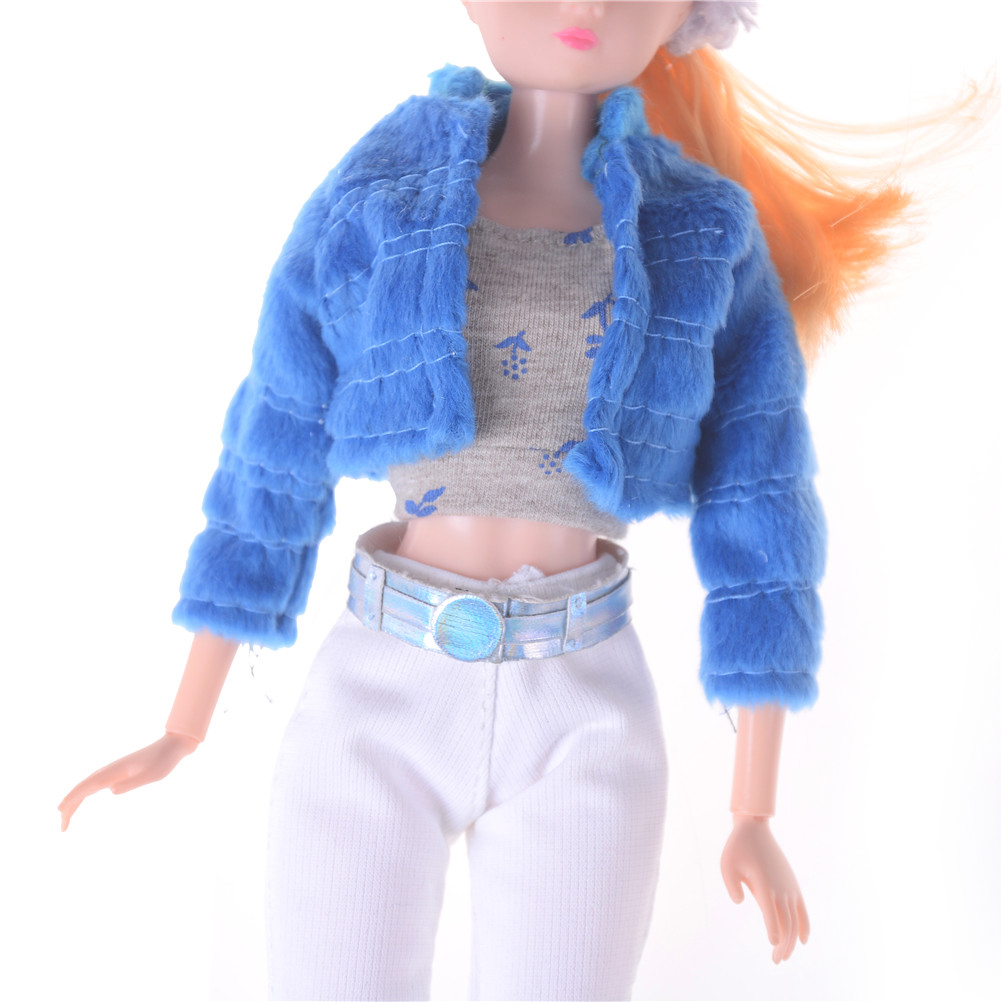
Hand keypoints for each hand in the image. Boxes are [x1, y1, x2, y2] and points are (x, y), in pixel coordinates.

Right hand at [58, 732, 198, 830]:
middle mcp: (110, 770)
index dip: (72, 799)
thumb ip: (131, 783)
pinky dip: (85, 793)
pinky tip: (84, 798)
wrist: (170, 747)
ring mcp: (113, 771)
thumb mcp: (151, 775)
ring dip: (75, 800)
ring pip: (87, 786)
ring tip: (65, 816)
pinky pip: (96, 784)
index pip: (87, 787)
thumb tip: (110, 790)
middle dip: (69, 805)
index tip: (60, 813)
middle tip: (62, 826)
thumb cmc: (163, 761)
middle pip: (82, 788)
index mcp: (115, 771)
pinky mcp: (118, 772)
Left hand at [720, 815, 809, 962]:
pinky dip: (804, 926)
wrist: (755, 829)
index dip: (774, 931)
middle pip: (786, 923)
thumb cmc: (737, 848)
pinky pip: (802, 910)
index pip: (771, 913)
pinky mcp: (792, 885)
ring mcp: (789, 887)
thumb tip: (740, 901)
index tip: (773, 946)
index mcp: (764, 884)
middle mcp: (780, 888)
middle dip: (783, 945)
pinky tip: (803, 941)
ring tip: (783, 956)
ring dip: (792, 940)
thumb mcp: (726, 864)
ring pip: (795, 920)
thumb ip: (732, 885)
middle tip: (776, 960)